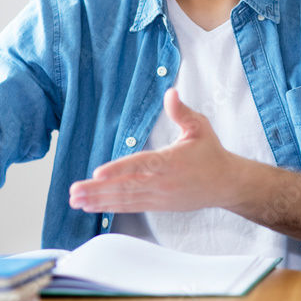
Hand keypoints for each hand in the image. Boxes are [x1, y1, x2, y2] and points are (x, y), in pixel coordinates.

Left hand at [69, 88, 235, 212]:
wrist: (225, 184)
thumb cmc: (211, 153)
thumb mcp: (200, 127)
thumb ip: (182, 112)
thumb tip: (170, 93)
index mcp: (171, 161)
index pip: (141, 165)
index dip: (118, 170)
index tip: (97, 173)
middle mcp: (163, 181)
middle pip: (126, 186)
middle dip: (98, 190)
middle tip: (74, 191)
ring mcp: (159, 196)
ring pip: (125, 199)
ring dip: (99, 200)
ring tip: (76, 200)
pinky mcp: (158, 205)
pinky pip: (131, 206)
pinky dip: (110, 207)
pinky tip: (93, 206)